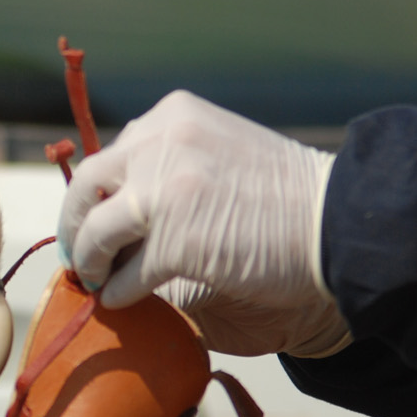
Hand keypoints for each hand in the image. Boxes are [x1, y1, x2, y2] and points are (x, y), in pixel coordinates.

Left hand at [57, 91, 349, 357]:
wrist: (341, 219)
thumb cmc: (292, 197)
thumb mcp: (225, 151)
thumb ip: (180, 162)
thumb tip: (131, 200)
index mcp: (175, 116)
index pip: (116, 153)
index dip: (102, 193)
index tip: (97, 217)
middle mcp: (161, 143)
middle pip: (88, 185)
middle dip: (75, 222)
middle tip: (78, 253)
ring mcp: (164, 191)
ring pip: (96, 232)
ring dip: (89, 261)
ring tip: (94, 279)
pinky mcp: (174, 242)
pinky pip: (127, 274)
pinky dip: (118, 292)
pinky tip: (121, 301)